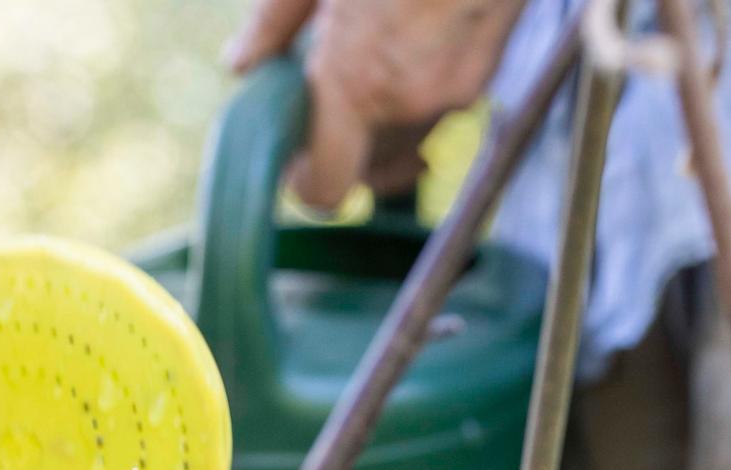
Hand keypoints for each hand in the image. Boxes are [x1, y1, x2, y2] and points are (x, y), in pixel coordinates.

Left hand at [225, 0, 528, 210]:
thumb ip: (273, 21)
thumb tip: (242, 62)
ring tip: (369, 55)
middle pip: (365, 168)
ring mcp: (458, 89)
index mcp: (356, 81)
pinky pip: (441, 104)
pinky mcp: (488, 67)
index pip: (324, 188)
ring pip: (406, 139)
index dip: (304, 182)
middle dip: (342, 144)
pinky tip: (409, 34)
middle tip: (322, 96)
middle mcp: (409, 102)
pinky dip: (418, 88)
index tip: (292, 153)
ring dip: (383, 118)